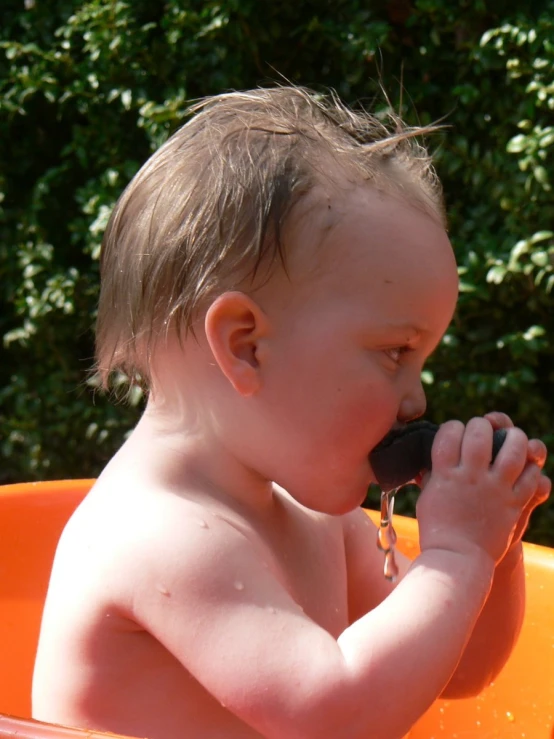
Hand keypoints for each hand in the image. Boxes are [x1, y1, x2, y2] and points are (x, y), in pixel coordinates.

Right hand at [416, 416, 548, 564]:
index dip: (453, 426)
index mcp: (445, 473)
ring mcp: (495, 489)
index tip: (455, 432)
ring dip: (515, 438)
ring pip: (514, 449)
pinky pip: (531, 477)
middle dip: (482, 425)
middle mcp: (471, 476)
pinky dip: (531, 468)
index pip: (449, 433)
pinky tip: (526, 466)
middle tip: (483, 429)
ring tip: (513, 437)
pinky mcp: (514, 503)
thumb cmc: (437, 529)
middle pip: (480, 433)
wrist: (457, 558)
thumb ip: (433, 475)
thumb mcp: (428, 496)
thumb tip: (433, 461)